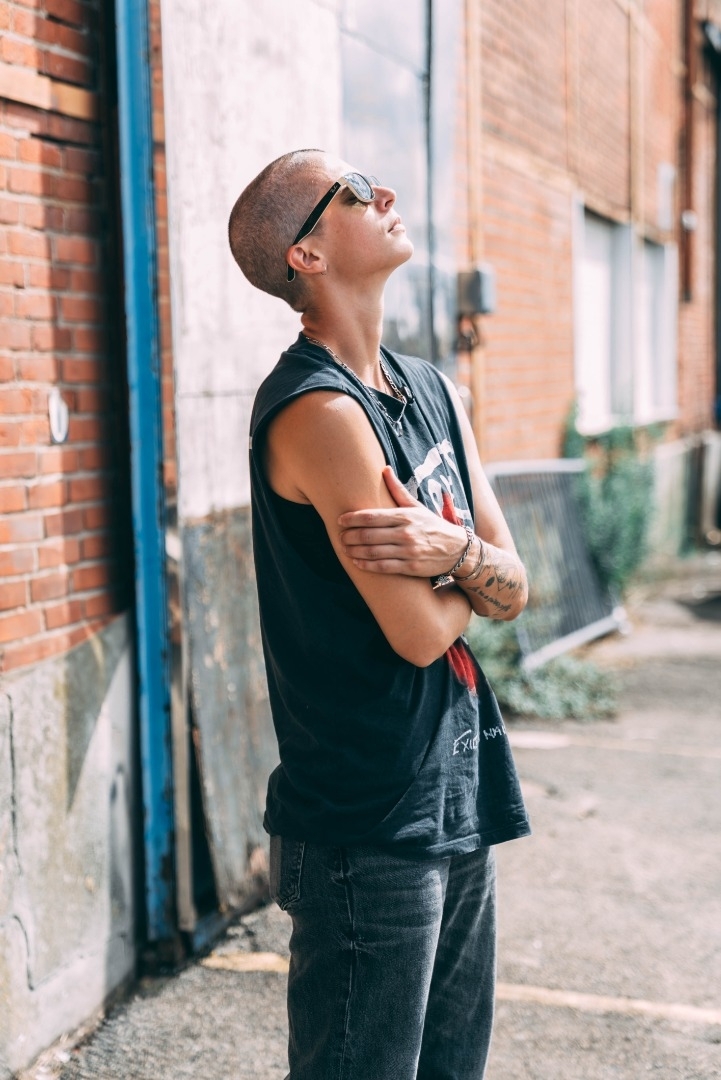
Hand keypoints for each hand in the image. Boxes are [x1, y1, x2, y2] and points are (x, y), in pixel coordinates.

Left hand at [338, 466, 467, 576]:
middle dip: (350, 536)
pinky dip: (367, 565)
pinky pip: (383, 567)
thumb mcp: (417, 506)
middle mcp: (406, 533)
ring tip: (345, 548)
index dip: (352, 519)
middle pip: (368, 535)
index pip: (372, 516)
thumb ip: (398, 490)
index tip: (340, 520)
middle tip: (340, 537)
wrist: (458, 550)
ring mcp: (408, 551)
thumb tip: (384, 469)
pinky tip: (357, 562)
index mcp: (405, 516)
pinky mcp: (411, 567)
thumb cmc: (432, 526)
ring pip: (373, 552)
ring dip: (355, 551)